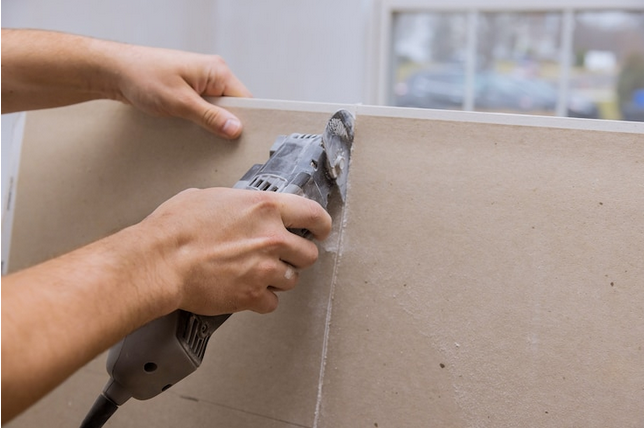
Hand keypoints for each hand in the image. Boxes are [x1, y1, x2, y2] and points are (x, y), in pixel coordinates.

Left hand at [111, 44, 251, 138]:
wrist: (115, 71)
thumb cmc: (143, 76)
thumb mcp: (180, 102)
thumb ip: (210, 117)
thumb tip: (235, 128)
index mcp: (217, 70)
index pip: (245, 100)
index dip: (245, 122)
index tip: (240, 140)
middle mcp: (212, 74)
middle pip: (233, 107)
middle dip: (225, 125)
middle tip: (216, 141)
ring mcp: (201, 82)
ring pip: (217, 110)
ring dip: (210, 124)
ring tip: (198, 133)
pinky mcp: (190, 91)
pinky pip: (204, 109)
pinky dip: (199, 121)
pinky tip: (190, 128)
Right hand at [136, 188, 331, 314]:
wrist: (159, 261)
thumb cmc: (176, 229)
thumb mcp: (209, 198)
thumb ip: (236, 205)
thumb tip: (237, 209)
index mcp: (264, 208)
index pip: (313, 214)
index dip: (321, 224)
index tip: (321, 229)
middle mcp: (272, 238)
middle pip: (308, 253)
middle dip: (297, 256)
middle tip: (282, 256)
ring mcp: (265, 268)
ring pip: (292, 280)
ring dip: (279, 279)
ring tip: (257, 274)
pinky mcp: (252, 295)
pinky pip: (271, 303)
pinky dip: (262, 300)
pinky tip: (247, 292)